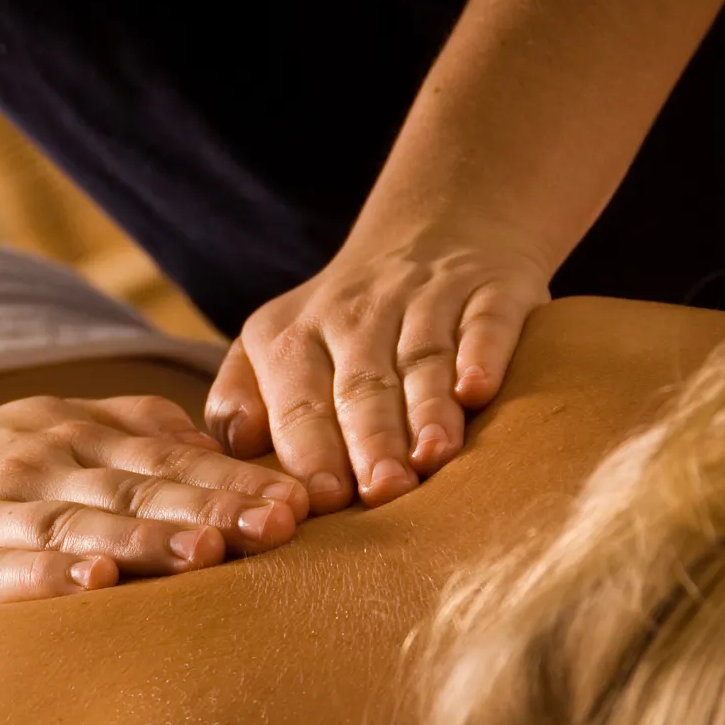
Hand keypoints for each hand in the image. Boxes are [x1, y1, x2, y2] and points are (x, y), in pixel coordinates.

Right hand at [0, 394, 309, 641]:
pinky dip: (42, 579)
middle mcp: (32, 468)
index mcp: (69, 437)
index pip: (166, 461)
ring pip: (74, 528)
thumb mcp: (50, 439)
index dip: (235, 481)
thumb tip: (226, 454)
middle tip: (283, 526)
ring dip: (143, 539)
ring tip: (206, 551)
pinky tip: (88, 585)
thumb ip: (131, 440)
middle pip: (134, 490)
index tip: (304, 502)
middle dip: (211, 507)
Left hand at [207, 236, 550, 511]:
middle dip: (371, 441)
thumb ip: (240, 399)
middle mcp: (355, 314)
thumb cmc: (342, 322)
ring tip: (432, 457)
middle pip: (362, 385)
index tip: (325, 500)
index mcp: (292, 337)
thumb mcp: (273, 344)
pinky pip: (484, 322)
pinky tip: (479, 390)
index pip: (299, 401)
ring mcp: (424, 297)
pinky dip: (482, 354)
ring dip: (427, 408)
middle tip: (383, 491)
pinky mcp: (489, 288)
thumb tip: (235, 446)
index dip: (312, 450)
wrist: (436, 224)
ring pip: (422, 358)